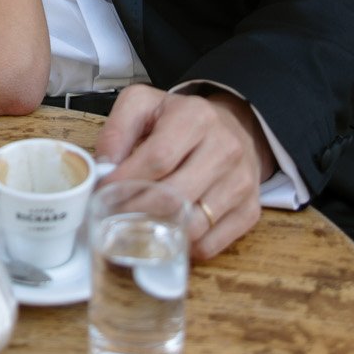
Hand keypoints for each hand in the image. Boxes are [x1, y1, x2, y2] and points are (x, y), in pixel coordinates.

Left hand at [94, 84, 270, 260]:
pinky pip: (211, 244)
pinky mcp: (250, 210)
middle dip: (135, 211)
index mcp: (196, 118)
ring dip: (158, 233)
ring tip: (136, 227)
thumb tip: (105, 168)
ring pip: (193, 226)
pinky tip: (167, 234)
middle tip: (112, 216)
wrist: (234, 128)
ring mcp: (241, 182)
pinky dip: (183, 247)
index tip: (104, 192)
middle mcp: (225, 149)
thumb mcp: (144, 105)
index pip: (158, 159)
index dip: (126, 181)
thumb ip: (117, 129)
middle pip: (174, 196)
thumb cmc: (181, 119)